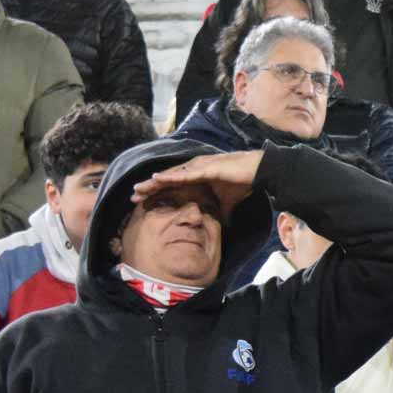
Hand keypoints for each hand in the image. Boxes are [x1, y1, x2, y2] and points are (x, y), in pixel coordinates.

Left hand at [130, 148, 263, 212]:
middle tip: (133, 195)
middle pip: (167, 178)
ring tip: (139, 189)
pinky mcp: (206, 167)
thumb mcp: (228, 202)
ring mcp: (199, 166)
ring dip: (154, 182)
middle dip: (150, 187)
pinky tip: (157, 179)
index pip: (173, 184)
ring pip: (171, 175)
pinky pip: (184, 173)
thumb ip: (221, 212)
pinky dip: (170, 176)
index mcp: (198, 175)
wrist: (259, 171)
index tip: (144, 201)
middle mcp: (195, 168)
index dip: (158, 191)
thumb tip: (221, 226)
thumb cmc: (244, 182)